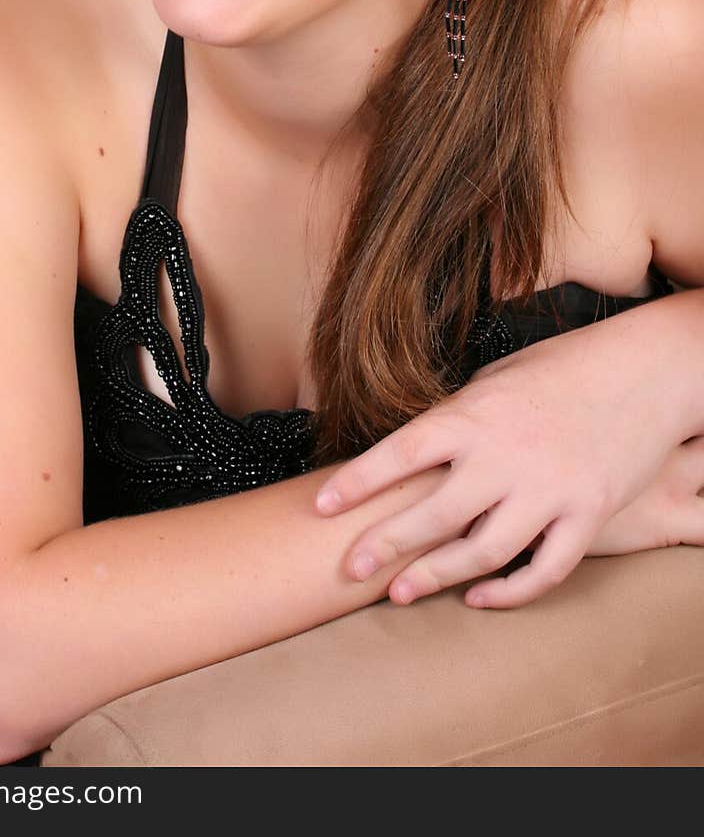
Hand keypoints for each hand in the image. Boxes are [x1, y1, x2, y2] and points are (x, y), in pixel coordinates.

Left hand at [314, 324, 687, 608]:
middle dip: (384, 545)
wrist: (645, 370)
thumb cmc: (563, 367)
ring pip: (482, 551)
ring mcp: (549, 489)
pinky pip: (544, 570)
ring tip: (397, 593)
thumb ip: (457, 419)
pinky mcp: (586, 515)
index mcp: (476, 413)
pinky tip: (479, 598)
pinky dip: (509, 592)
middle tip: (347, 569)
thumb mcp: (497, 378)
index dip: (357, 482)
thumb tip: (413, 453)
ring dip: (435, 577)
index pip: (402, 452)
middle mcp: (506, 456)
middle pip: (433, 514)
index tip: (319, 506)